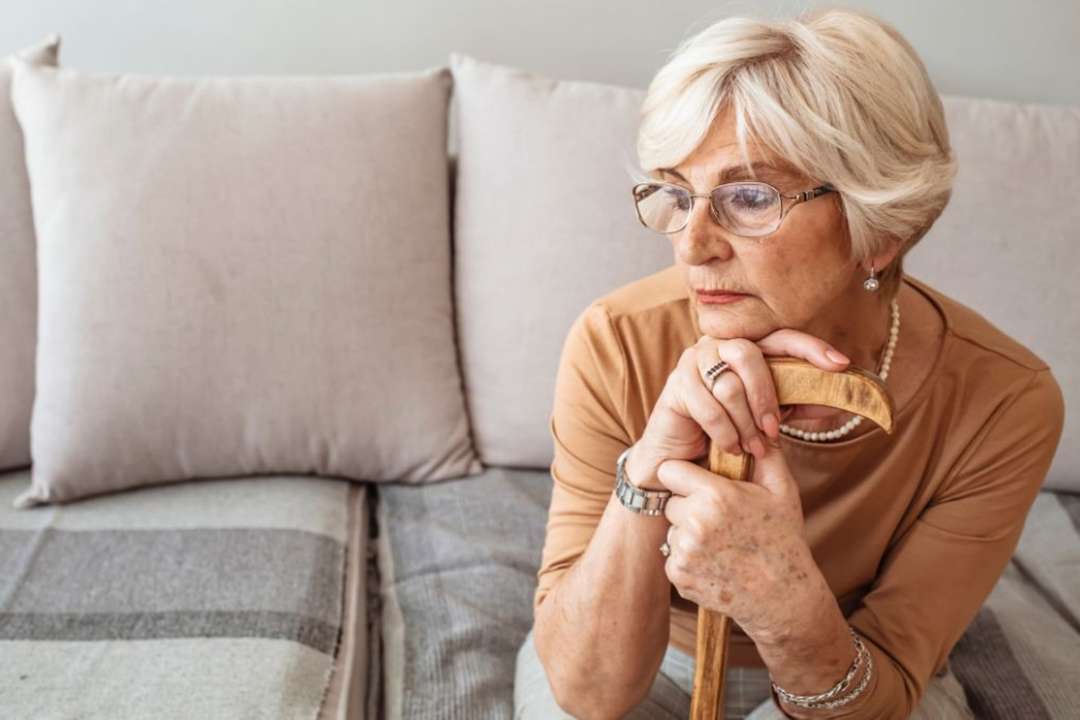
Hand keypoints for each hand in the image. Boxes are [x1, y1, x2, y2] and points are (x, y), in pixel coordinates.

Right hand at [633, 329, 849, 487]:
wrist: (679, 460)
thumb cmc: (725, 433)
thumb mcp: (768, 418)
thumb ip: (798, 406)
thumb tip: (838, 401)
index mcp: (743, 347)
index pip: (780, 337)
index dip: (810, 348)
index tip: (840, 365)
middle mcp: (716, 346)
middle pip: (748, 354)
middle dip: (766, 396)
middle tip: (774, 430)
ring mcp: (692, 362)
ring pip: (729, 384)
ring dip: (745, 423)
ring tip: (752, 448)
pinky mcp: (675, 386)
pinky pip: (708, 406)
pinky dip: (724, 432)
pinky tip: (729, 447)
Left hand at [657, 435, 819, 638]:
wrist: (783, 596)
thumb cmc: (783, 538)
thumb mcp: (782, 491)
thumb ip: (767, 455)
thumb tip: (760, 427)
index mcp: (715, 495)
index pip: (670, 470)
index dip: (684, 475)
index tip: (696, 483)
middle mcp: (694, 522)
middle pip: (671, 502)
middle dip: (688, 507)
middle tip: (719, 520)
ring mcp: (685, 552)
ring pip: (672, 530)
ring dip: (688, 535)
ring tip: (721, 544)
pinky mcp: (679, 576)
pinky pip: (672, 557)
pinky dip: (688, 560)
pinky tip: (716, 563)